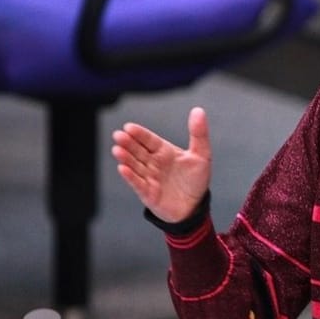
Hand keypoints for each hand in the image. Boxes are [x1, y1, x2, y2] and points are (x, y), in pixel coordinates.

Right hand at [112, 107, 213, 223]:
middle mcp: (153, 163)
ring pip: (134, 165)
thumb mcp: (202, 155)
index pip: (148, 140)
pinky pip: (137, 183)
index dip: (139, 134)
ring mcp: (149, 178)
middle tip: (118, 135)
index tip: (129, 127)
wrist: (194, 208)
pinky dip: (130, 176)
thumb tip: (198, 110)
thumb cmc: (196, 181)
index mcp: (163, 151)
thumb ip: (199, 133)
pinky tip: (122, 168)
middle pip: (138, 151)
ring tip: (117, 150)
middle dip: (128, 143)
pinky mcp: (147, 193)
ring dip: (125, 158)